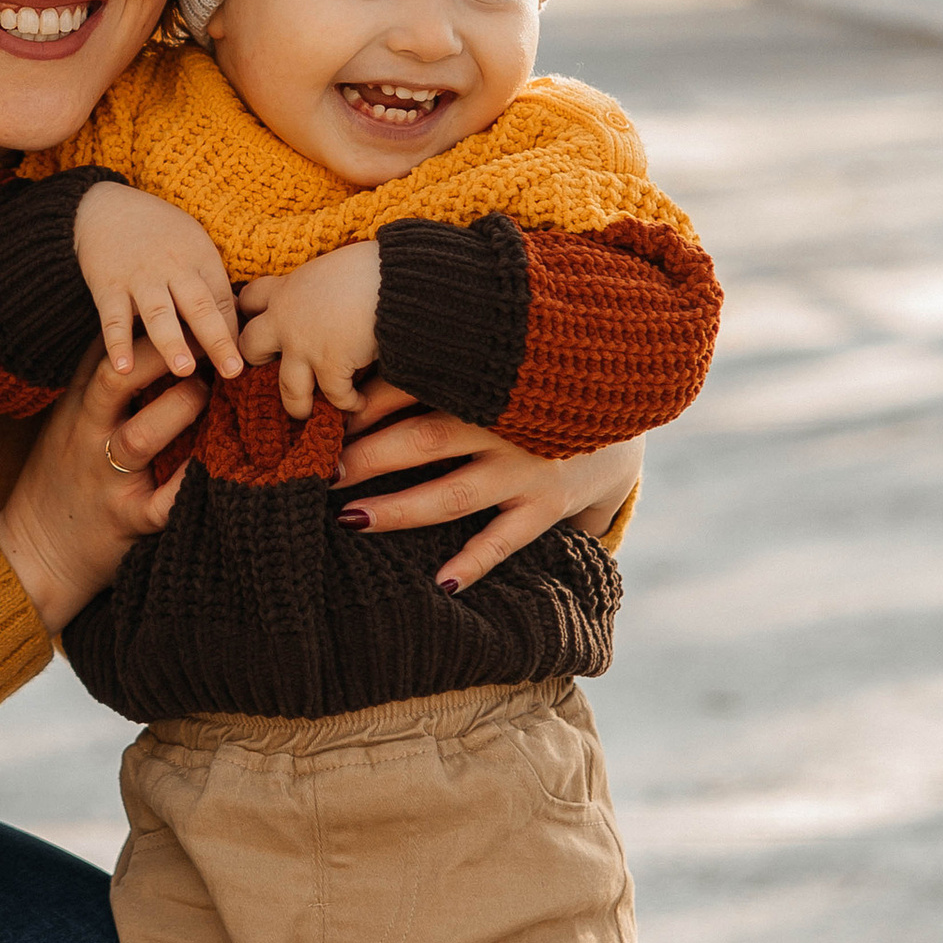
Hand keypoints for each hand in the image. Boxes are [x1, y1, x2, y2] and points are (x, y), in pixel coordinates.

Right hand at [0, 344, 206, 631]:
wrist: (36, 552)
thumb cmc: (61, 478)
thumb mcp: (68, 422)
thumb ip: (96, 381)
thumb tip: (133, 330)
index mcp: (77, 409)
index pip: (104, 354)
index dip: (141, 330)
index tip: (179, 312)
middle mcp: (88, 438)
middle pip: (114, 382)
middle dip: (158, 357)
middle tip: (201, 345)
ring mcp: (107, 480)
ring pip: (140, 437)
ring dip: (179, 411)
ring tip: (209, 394)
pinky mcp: (128, 520)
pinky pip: (165, 500)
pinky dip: (192, 482)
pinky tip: (220, 463)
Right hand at [72, 182, 242, 381]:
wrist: (103, 207)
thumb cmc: (157, 230)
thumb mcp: (192, 242)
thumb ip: (210, 279)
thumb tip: (233, 321)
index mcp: (199, 257)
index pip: (222, 299)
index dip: (232, 331)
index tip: (240, 361)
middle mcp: (173, 267)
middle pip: (198, 306)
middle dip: (216, 339)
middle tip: (232, 370)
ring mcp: (139, 277)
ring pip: (158, 313)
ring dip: (171, 342)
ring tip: (184, 370)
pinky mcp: (107, 286)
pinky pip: (113, 318)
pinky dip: (117, 343)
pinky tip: (123, 367)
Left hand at [236, 244, 382, 420]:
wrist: (398, 280)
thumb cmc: (374, 266)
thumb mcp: (334, 266)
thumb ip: (320, 285)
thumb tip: (330, 292)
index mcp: (288, 288)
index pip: (250, 298)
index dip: (250, 313)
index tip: (258, 323)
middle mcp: (286, 319)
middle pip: (250, 346)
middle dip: (257, 361)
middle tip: (271, 369)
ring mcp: (305, 345)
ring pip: (287, 388)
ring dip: (297, 404)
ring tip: (306, 411)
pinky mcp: (331, 365)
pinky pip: (334, 396)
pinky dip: (348, 403)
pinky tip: (358, 403)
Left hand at [336, 376, 646, 592]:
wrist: (619, 399)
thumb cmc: (530, 378)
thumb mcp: (493, 358)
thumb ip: (439, 362)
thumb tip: (357, 370)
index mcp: (482, 380)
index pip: (412, 386)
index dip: (364, 404)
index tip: (322, 418)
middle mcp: (503, 423)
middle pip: (423, 441)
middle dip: (368, 458)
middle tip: (322, 473)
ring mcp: (527, 467)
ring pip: (452, 495)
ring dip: (400, 510)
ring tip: (351, 520)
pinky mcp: (547, 504)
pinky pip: (505, 540)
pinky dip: (473, 563)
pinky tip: (440, 583)